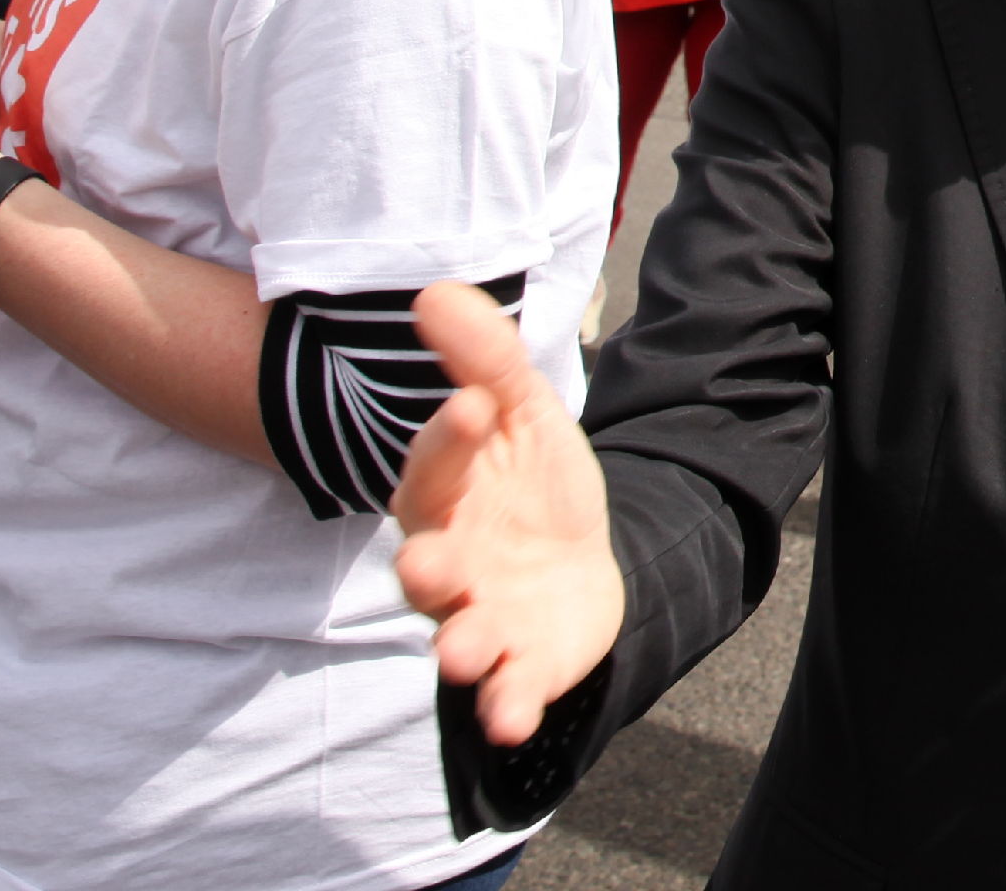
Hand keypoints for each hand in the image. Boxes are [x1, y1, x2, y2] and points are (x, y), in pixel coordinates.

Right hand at [393, 282, 624, 746]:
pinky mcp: (519, 665)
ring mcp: (481, 617)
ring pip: (458, 635)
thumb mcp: (524, 412)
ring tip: (463, 651)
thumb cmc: (531, 483)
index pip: (436, 464)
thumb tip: (435, 289)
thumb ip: (485, 359)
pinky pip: (507, 690)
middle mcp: (450, 561)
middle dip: (424, 569)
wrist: (580, 562)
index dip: (447, 439)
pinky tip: (512, 717)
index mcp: (447, 492)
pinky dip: (507, 704)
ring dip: (459, 646)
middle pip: (426, 567)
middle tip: (425, 565)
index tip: (471, 407)